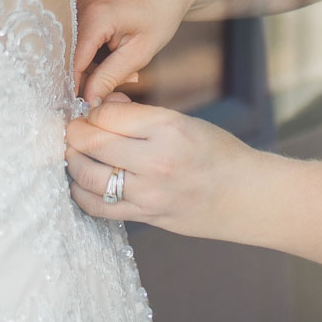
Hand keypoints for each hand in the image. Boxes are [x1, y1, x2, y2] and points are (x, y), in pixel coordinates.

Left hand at [65, 98, 258, 240]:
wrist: (247, 197)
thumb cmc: (218, 153)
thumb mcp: (184, 121)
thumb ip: (140, 115)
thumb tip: (101, 105)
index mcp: (168, 128)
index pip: (107, 114)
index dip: (92, 110)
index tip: (92, 112)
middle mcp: (156, 161)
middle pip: (91, 144)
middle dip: (74, 133)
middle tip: (75, 130)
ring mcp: (149, 194)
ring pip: (87, 177)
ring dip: (74, 162)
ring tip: (76, 154)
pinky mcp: (146, 216)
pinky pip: (99, 208)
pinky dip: (82, 193)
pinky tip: (83, 183)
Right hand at [73, 0, 199, 106]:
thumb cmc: (161, 11)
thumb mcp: (140, 51)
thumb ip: (110, 77)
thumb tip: (89, 100)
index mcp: (92, 17)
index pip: (72, 63)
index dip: (79, 88)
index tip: (90, 106)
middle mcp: (79, 7)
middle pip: (73, 57)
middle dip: (95, 76)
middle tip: (128, 82)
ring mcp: (80, 4)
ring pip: (78, 49)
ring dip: (99, 65)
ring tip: (131, 70)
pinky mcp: (85, 7)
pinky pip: (83, 38)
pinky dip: (99, 52)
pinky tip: (121, 55)